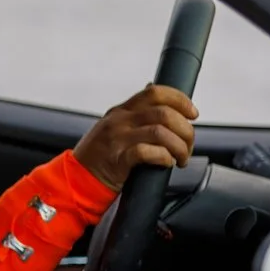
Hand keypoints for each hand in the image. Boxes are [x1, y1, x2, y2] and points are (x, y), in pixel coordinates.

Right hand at [75, 83, 198, 189]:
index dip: (180, 100)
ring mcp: (118, 139)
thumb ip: (134, 112)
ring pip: (160, 133)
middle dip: (185, 130)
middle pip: (164, 113)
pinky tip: (166, 163)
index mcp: (122, 110)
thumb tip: (153, 90)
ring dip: (179, 147)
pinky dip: (164, 157)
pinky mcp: (118, 160)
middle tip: (188, 146)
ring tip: (181, 159)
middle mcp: (120, 121)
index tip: (193, 114)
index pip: (156, 92)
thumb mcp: (114, 126)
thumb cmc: (100, 156)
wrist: (76, 180)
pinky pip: (147, 153)